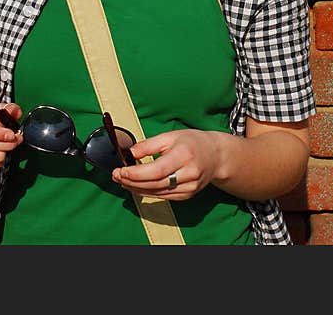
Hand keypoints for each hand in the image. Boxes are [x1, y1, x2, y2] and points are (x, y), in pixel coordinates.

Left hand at [110, 129, 234, 199]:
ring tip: (122, 181)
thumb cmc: (193, 143)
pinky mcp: (188, 195)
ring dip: (137, 188)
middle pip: (155, 183)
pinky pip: (164, 196)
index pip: (156, 170)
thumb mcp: (170, 136)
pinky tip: (136, 186)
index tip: (120, 171)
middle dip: (132, 181)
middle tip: (116, 176)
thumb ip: (149, 145)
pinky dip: (148, 192)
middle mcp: (189, 173)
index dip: (136, 174)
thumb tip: (130, 153)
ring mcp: (190, 187)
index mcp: (184, 155)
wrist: (216, 156)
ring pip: (158, 192)